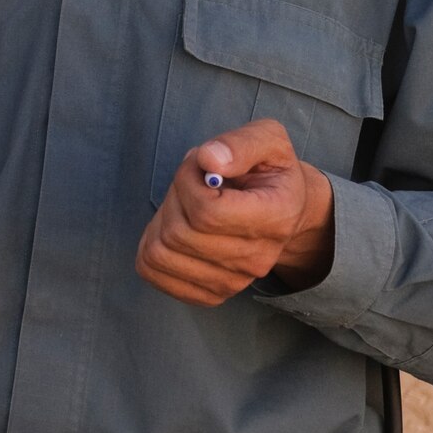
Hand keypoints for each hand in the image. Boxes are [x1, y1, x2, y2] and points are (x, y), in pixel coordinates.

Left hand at [135, 118, 335, 305]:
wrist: (281, 209)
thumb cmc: (268, 171)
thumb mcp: (267, 139)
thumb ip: (240, 144)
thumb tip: (209, 160)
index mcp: (275, 217)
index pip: (208, 212)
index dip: (188, 181)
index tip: (200, 165)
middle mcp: (256, 259)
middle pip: (180, 233)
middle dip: (174, 196)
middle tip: (192, 181)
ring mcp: (233, 282)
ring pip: (160, 253)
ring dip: (161, 219)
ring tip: (185, 204)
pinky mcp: (210, 293)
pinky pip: (153, 272)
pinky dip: (151, 244)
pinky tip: (175, 226)